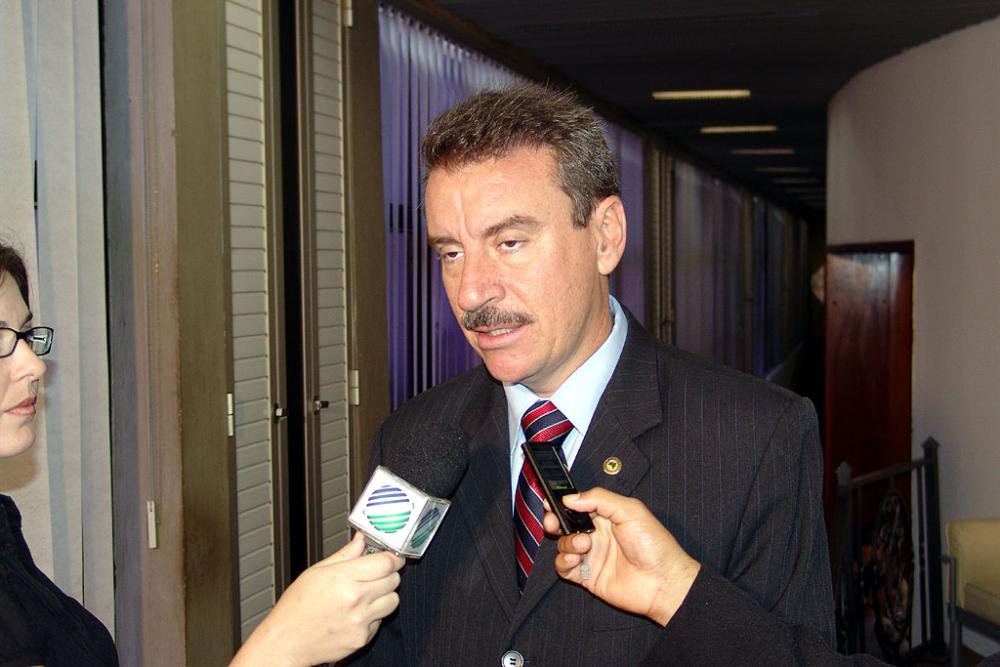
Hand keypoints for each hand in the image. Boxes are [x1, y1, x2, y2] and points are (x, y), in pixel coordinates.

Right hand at [230, 532, 404, 666]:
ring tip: (366, 596)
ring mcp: (360, 620)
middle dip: (388, 575)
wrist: (286, 642)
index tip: (391, 557)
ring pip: (393, 601)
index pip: (386, 562)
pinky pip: (380, 622)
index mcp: (343, 578)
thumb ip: (345, 554)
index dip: (392, 557)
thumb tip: (362, 539)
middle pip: (394, 580)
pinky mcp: (362, 638)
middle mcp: (355, 599)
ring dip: (385, 596)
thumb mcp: (316, 572)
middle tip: (375, 576)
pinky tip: (356, 614)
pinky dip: (374, 617)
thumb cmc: (296, 608)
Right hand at [542, 487, 699, 625]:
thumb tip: (571, 498)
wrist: (663, 582)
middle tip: (553, 522)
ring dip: (566, 542)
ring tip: (583, 545)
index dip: (562, 503)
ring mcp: (591, 555)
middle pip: (564, 524)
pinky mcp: (587, 576)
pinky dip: (563, 561)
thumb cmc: (654, 545)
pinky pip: (564, 567)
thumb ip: (599, 499)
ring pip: (563, 544)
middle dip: (554, 521)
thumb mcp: (629, 511)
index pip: (577, 505)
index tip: (550, 501)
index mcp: (606, 516)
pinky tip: (575, 558)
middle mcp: (596, 535)